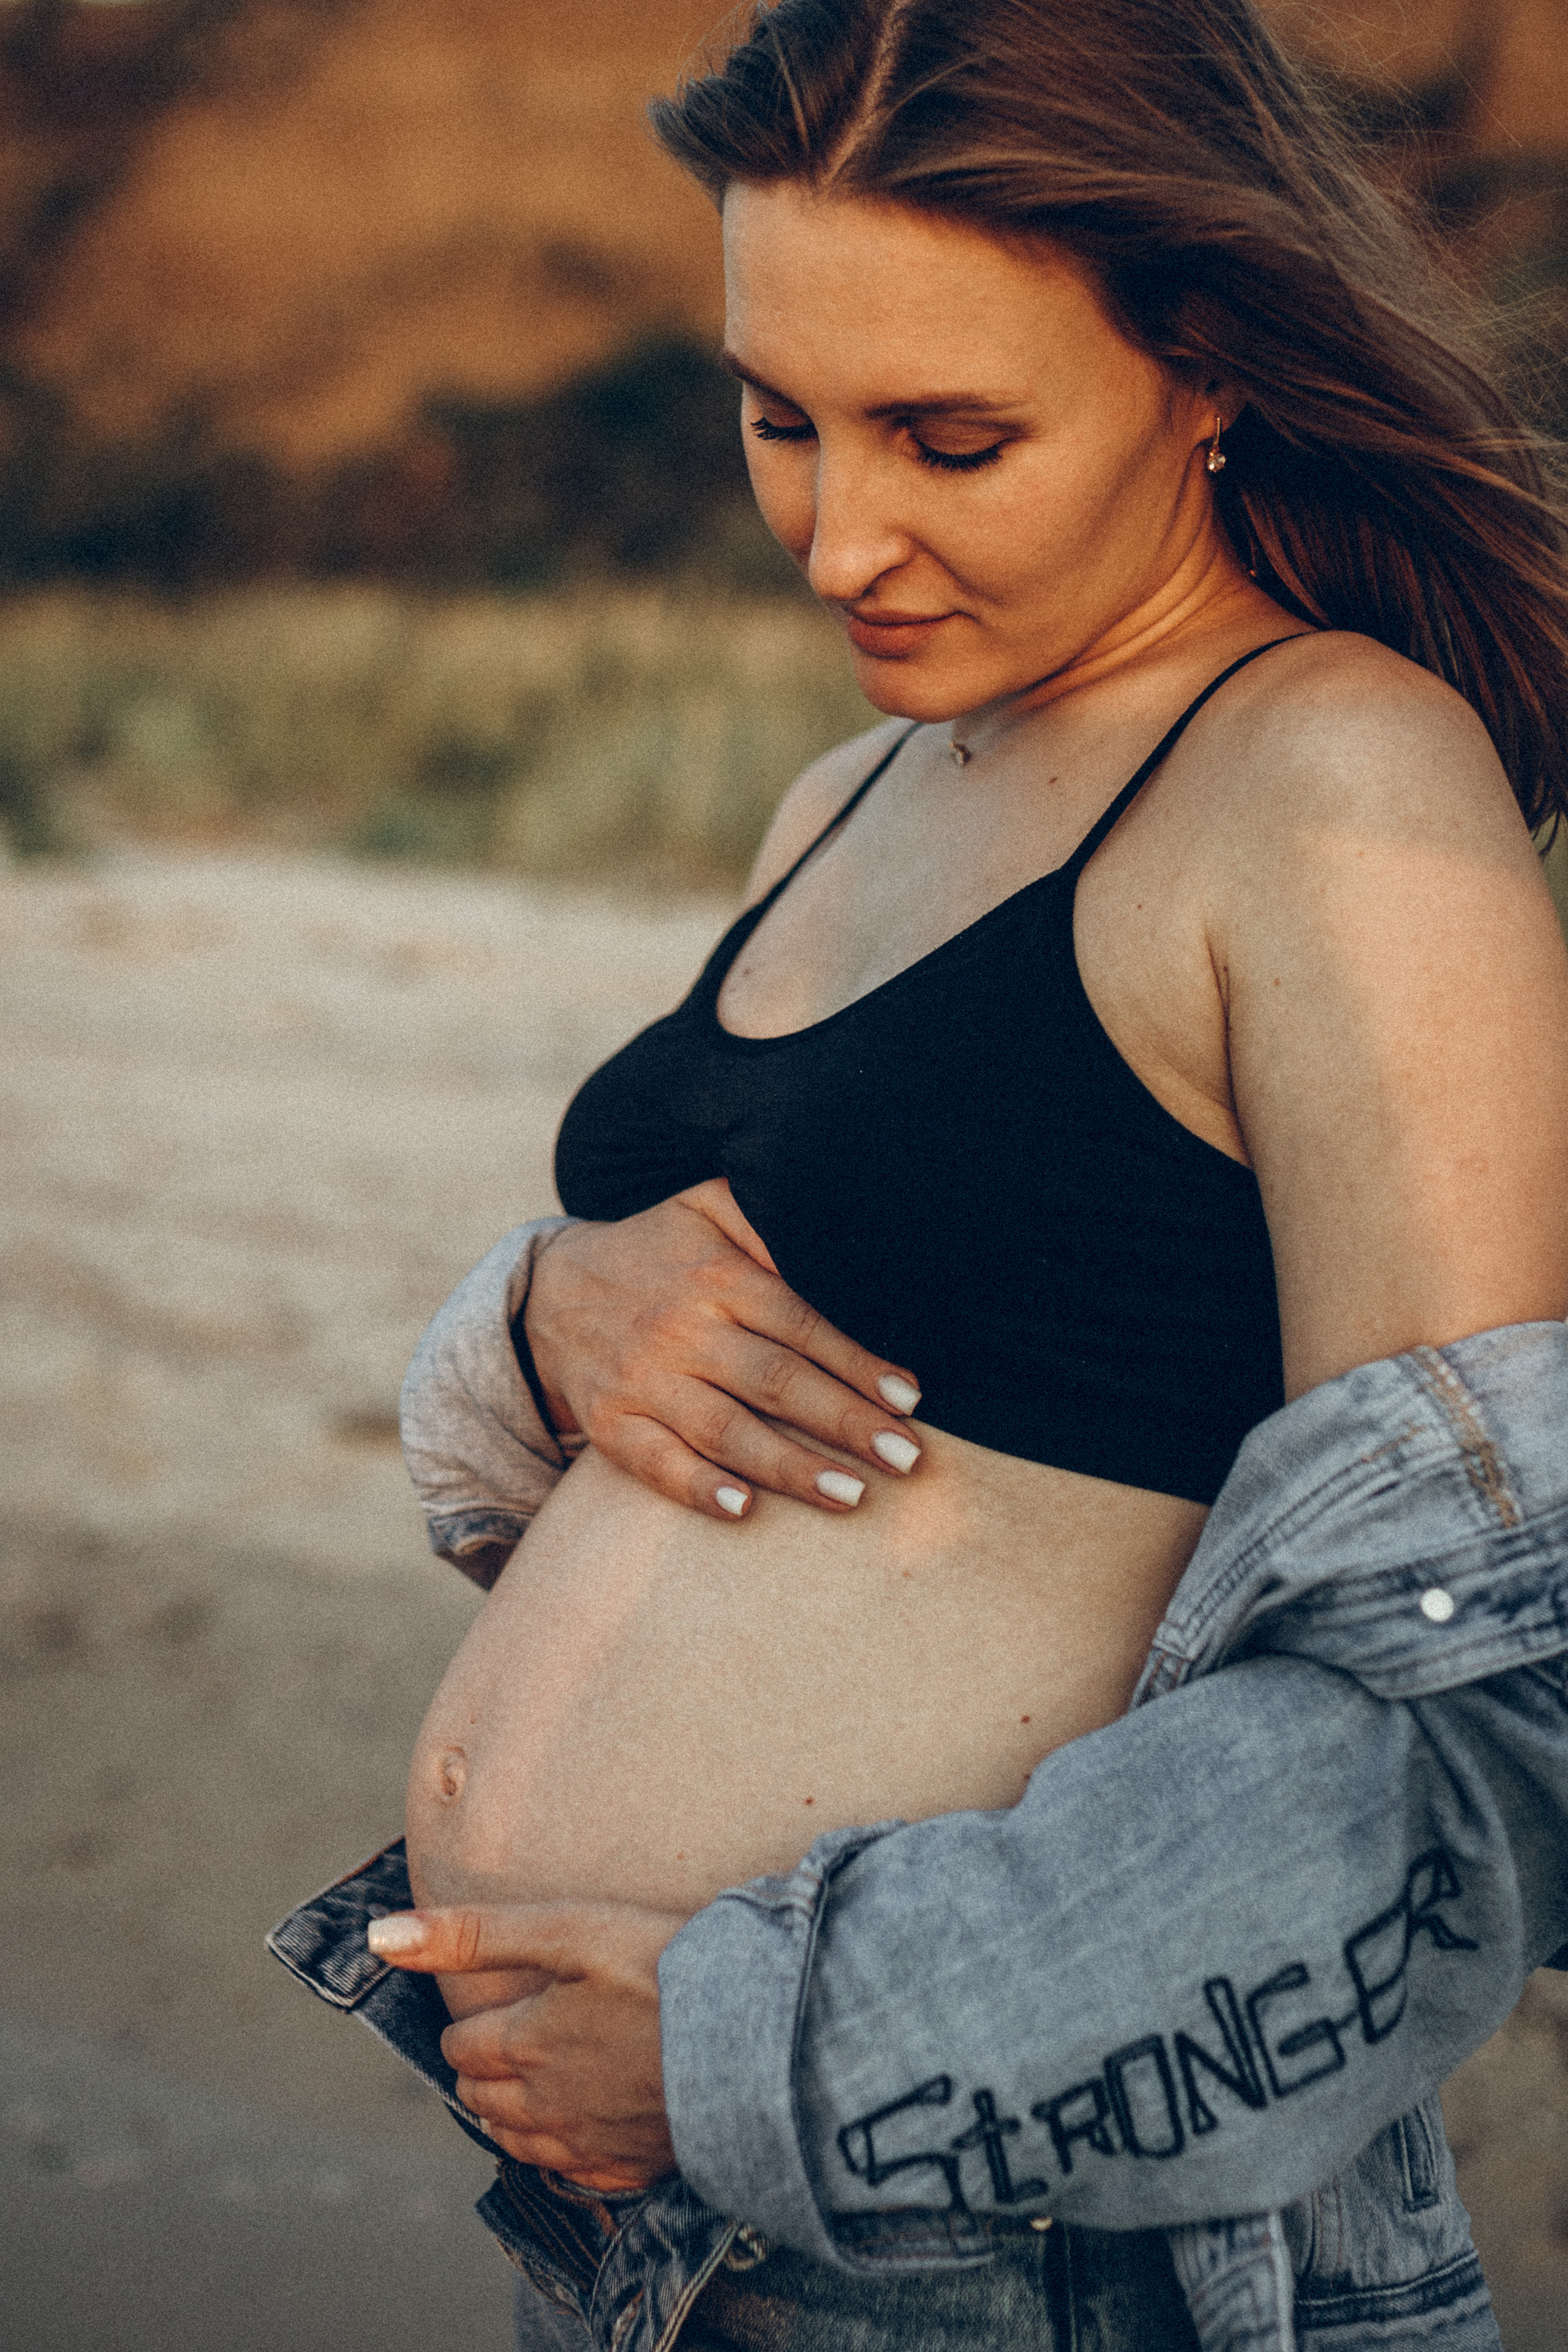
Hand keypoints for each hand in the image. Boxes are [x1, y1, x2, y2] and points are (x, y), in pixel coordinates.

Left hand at [367, 1902, 683, 2190]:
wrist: (757, 2034)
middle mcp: (544, 2105)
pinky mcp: (630, 2167)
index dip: (474, 2022)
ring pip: (516, 2140)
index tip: (501, 2002)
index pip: (461, 2046)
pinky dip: (562, 2148)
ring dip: (513, 2110)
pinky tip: (583, 2119)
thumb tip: (379, 1937)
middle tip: (516, 2036)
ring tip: (541, 2075)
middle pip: (481, 2097)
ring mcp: (587, 2145)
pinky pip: (570, 2171)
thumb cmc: (663, 1966)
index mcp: (524, 2046)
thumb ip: (474, 1935)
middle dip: (485, 2066)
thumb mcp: (568, 1929)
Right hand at [524, 1177, 923, 1520]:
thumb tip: (837, 1242)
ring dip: (791, 1467)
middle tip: (905, 1459)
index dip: (858, 1365)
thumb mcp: (708, 1209)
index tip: (908, 1401)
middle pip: (775, 1383)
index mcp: (716, 1277)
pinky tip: (744, 1510)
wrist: (550, 1293)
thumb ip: (768, 1219)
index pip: (801, 1325)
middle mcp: (680, 1330)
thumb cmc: (657, 1254)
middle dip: (845, 1423)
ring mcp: (642, 1381)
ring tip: (852, 1496)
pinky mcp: (609, 1424)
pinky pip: (656, 1463)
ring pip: (726, 1431)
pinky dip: (698, 1488)